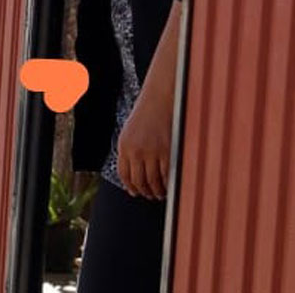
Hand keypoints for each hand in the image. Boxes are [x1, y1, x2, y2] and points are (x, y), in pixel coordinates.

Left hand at [116, 85, 172, 200]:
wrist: (159, 99)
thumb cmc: (146, 115)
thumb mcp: (130, 132)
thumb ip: (130, 151)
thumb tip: (133, 174)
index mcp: (124, 146)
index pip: (124, 175)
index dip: (130, 187)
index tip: (135, 192)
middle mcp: (136, 151)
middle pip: (139, 181)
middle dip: (145, 192)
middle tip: (150, 195)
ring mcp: (152, 153)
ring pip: (153, 182)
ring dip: (157, 191)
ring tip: (160, 193)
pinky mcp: (167, 152)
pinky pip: (166, 176)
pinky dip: (168, 184)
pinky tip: (169, 185)